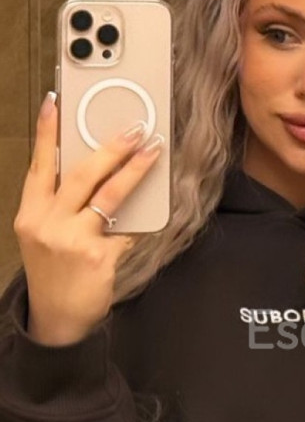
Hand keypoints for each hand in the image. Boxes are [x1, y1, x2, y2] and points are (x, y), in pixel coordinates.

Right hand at [13, 91, 162, 345]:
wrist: (56, 319)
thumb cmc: (53, 272)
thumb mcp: (42, 234)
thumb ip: (59, 204)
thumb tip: (94, 169)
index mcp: (30, 213)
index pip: (39, 165)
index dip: (46, 132)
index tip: (54, 102)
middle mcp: (47, 224)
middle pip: (81, 175)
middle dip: (110, 148)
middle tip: (133, 129)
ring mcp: (72, 241)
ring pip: (108, 196)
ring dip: (134, 171)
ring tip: (151, 152)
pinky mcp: (98, 258)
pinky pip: (127, 229)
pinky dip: (143, 217)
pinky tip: (158, 204)